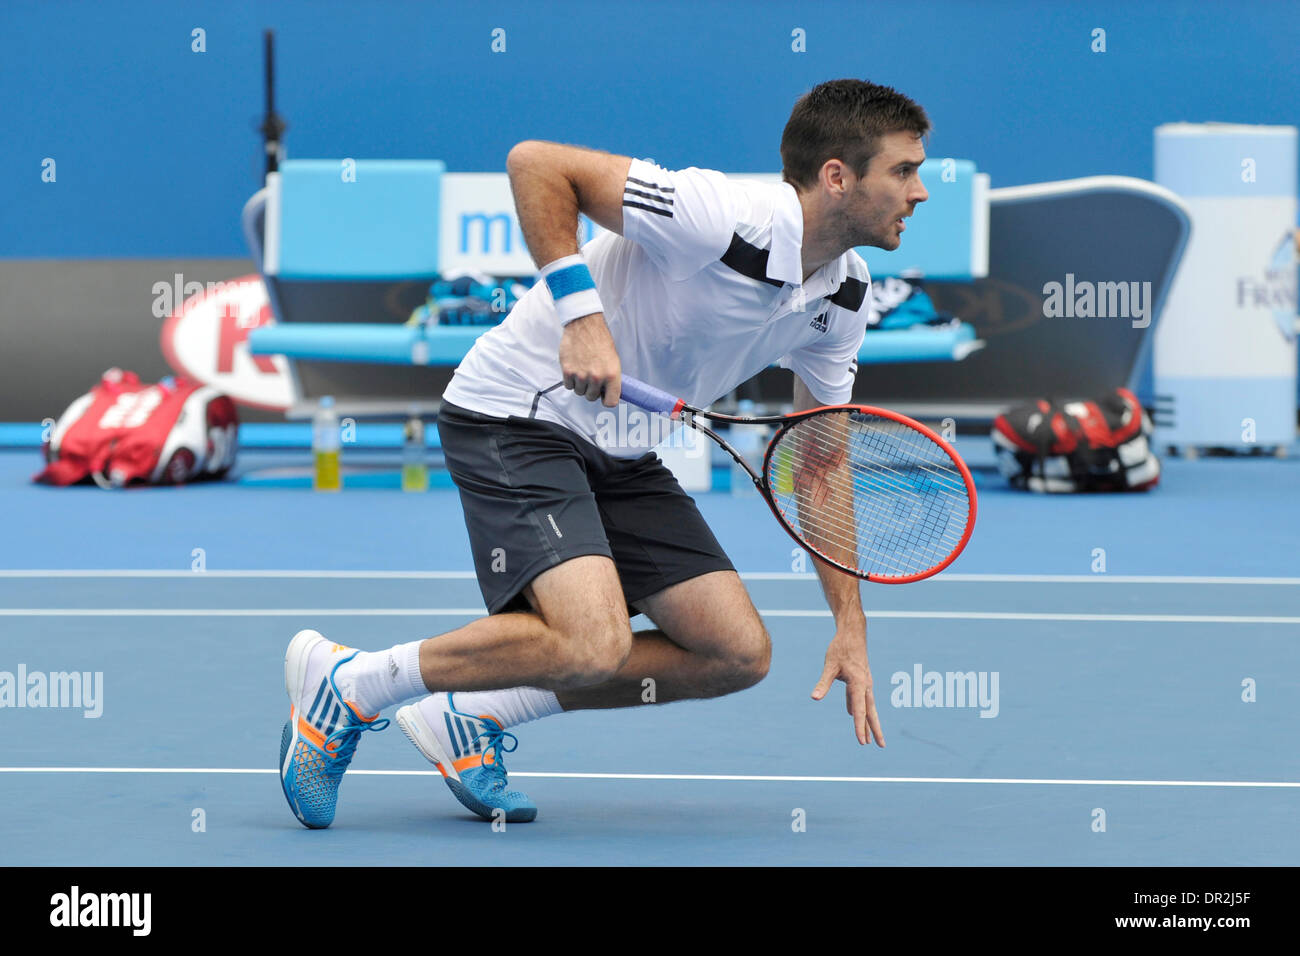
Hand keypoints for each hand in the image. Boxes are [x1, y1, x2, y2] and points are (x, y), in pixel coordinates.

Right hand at [558, 313, 620, 405]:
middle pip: (592, 397)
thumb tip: (608, 392)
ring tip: (583, 370)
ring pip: (579, 392)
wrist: (584, 326)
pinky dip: (570, 379)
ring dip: (580, 384)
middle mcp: (597, 377)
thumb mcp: (614, 361)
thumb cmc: (600, 340)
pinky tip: (575, 368)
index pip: (611, 402)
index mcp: (612, 375)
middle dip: (591, 390)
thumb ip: (610, 379)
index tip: (604, 396)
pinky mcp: (568, 371)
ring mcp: (581, 375)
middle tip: (591, 377)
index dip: (606, 399)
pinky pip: (568, 386)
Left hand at [811, 621, 884, 746]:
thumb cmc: (841, 648)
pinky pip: (859, 698)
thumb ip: (823, 683)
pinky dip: (858, 709)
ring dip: (868, 722)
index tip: (862, 742)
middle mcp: (865, 685)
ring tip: (869, 738)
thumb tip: (814, 698)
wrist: (852, 633)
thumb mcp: (830, 665)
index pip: (859, 709)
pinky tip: (851, 714)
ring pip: (867, 706)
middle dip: (875, 729)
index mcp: (858, 683)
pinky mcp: (860, 680)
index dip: (859, 726)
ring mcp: (864, 683)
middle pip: (870, 711)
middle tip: (881, 746)